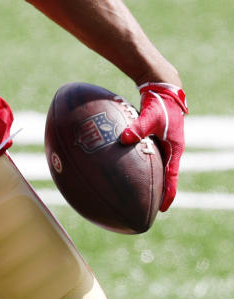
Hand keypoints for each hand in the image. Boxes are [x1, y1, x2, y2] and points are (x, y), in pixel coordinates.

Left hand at [119, 82, 188, 210]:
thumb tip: (124, 139)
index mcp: (175, 149)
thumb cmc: (159, 104)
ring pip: (157, 166)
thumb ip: (138, 128)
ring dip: (151, 179)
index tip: (163, 208)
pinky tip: (127, 168)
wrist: (162, 90)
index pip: (172, 176)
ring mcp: (163, 144)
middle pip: (166, 175)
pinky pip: (148, 155)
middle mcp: (170, 149)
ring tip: (139, 193)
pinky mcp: (154, 138)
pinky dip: (141, 163)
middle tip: (149, 207)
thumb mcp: (150, 116)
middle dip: (159, 191)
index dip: (168, 193)